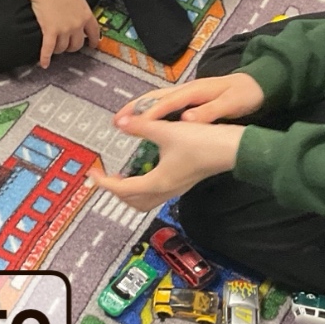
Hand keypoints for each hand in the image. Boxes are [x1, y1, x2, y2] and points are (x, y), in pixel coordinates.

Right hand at [18, 0, 100, 67]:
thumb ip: (80, 9)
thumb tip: (77, 15)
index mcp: (86, 14)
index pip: (95, 32)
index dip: (94, 40)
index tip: (93, 45)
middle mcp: (77, 25)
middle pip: (77, 44)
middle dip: (72, 47)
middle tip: (67, 46)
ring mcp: (64, 29)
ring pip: (63, 48)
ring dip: (58, 49)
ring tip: (54, 48)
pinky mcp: (50, 31)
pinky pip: (48, 49)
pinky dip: (45, 57)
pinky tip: (44, 64)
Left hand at [90, 113, 246, 211]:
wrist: (232, 149)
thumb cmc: (203, 142)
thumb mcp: (167, 130)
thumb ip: (142, 126)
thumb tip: (121, 122)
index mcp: (157, 181)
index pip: (122, 188)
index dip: (104, 182)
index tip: (92, 173)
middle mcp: (165, 189)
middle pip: (131, 201)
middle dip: (115, 191)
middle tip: (104, 176)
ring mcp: (175, 188)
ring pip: (144, 200)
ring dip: (129, 191)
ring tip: (120, 175)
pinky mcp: (182, 182)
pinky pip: (155, 193)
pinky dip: (142, 186)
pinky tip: (143, 169)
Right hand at [114, 72, 265, 125]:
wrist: (257, 84)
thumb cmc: (244, 95)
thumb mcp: (230, 104)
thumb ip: (209, 112)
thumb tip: (186, 120)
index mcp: (195, 91)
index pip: (167, 103)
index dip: (149, 113)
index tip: (133, 123)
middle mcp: (187, 89)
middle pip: (155, 97)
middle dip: (134, 107)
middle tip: (116, 120)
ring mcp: (187, 93)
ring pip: (157, 99)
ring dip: (139, 108)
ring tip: (122, 119)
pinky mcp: (189, 99)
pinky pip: (164, 104)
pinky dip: (150, 110)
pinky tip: (144, 120)